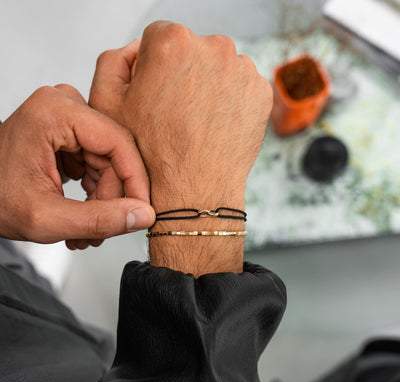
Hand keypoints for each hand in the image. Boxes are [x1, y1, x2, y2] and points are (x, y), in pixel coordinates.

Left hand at [0, 84, 154, 248]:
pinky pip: (99, 161)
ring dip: (103, 199)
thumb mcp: (46, 219)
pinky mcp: (69, 130)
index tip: (143, 212)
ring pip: (109, 162)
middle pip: (114, 155)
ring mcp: (67, 116)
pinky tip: (83, 213)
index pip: (118, 144)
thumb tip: (144, 215)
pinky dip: (95, 191)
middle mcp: (65, 105)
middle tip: (99, 233)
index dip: (136, 181)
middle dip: (112, 198)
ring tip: (86, 230)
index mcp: (55, 113)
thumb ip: (99, 220)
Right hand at [89, 22, 272, 274]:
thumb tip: (136, 49)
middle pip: (192, 50)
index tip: (157, 92)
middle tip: (176, 111)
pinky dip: (229, 101)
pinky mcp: (260, 92)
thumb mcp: (108, 104)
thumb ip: (114, 60)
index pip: (159, 38)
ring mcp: (242, 70)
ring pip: (218, 68)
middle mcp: (212, 48)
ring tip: (197, 121)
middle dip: (182, 74)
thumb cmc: (153, 153)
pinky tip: (215, 125)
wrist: (194, 190)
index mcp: (172, 43)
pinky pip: (240, 87)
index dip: (154, 68)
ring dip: (208, 87)